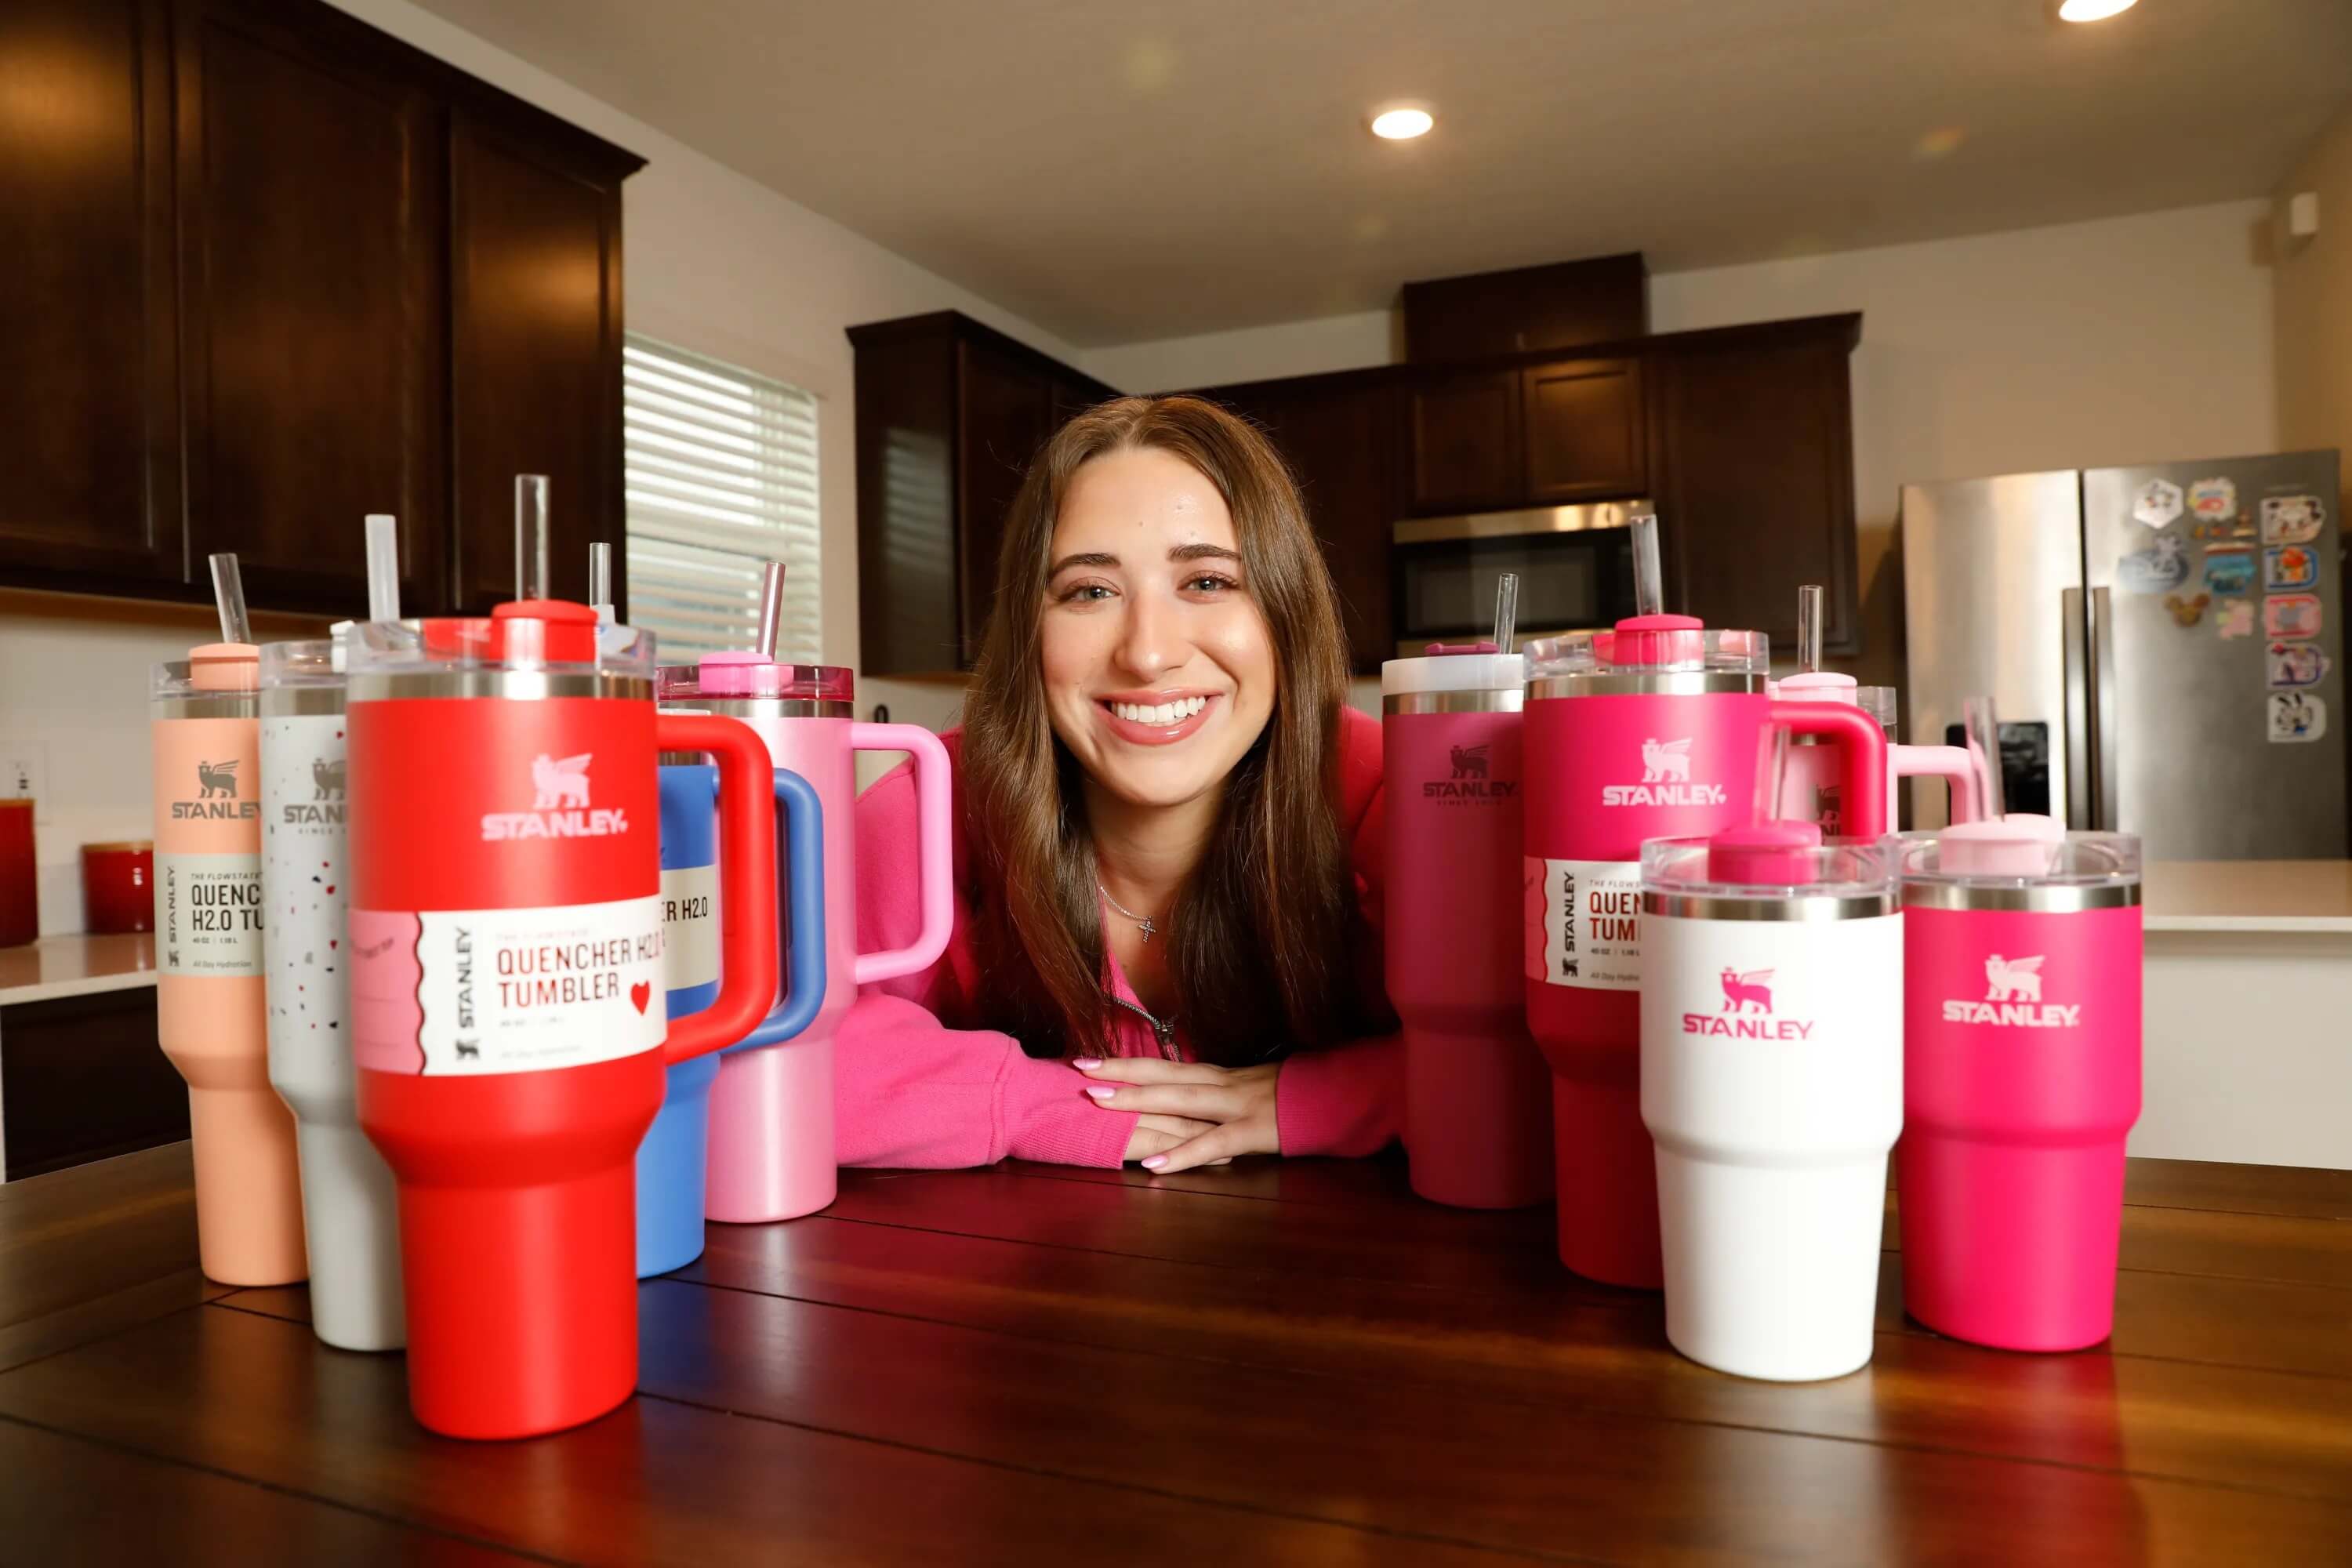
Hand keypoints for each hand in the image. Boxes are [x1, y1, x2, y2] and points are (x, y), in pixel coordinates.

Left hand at [1078, 1057, 1279, 1173]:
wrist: (1341, 1096)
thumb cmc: (1296, 1097)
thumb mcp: (1250, 1091)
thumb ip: (1218, 1095)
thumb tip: (1184, 1101)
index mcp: (1219, 1076)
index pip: (1164, 1067)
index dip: (1126, 1063)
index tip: (1088, 1060)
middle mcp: (1221, 1085)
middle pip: (1163, 1075)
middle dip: (1119, 1073)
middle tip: (1079, 1070)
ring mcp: (1235, 1107)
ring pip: (1179, 1101)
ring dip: (1138, 1101)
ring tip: (1100, 1103)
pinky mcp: (1252, 1133)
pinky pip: (1211, 1144)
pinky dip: (1181, 1154)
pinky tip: (1152, 1164)